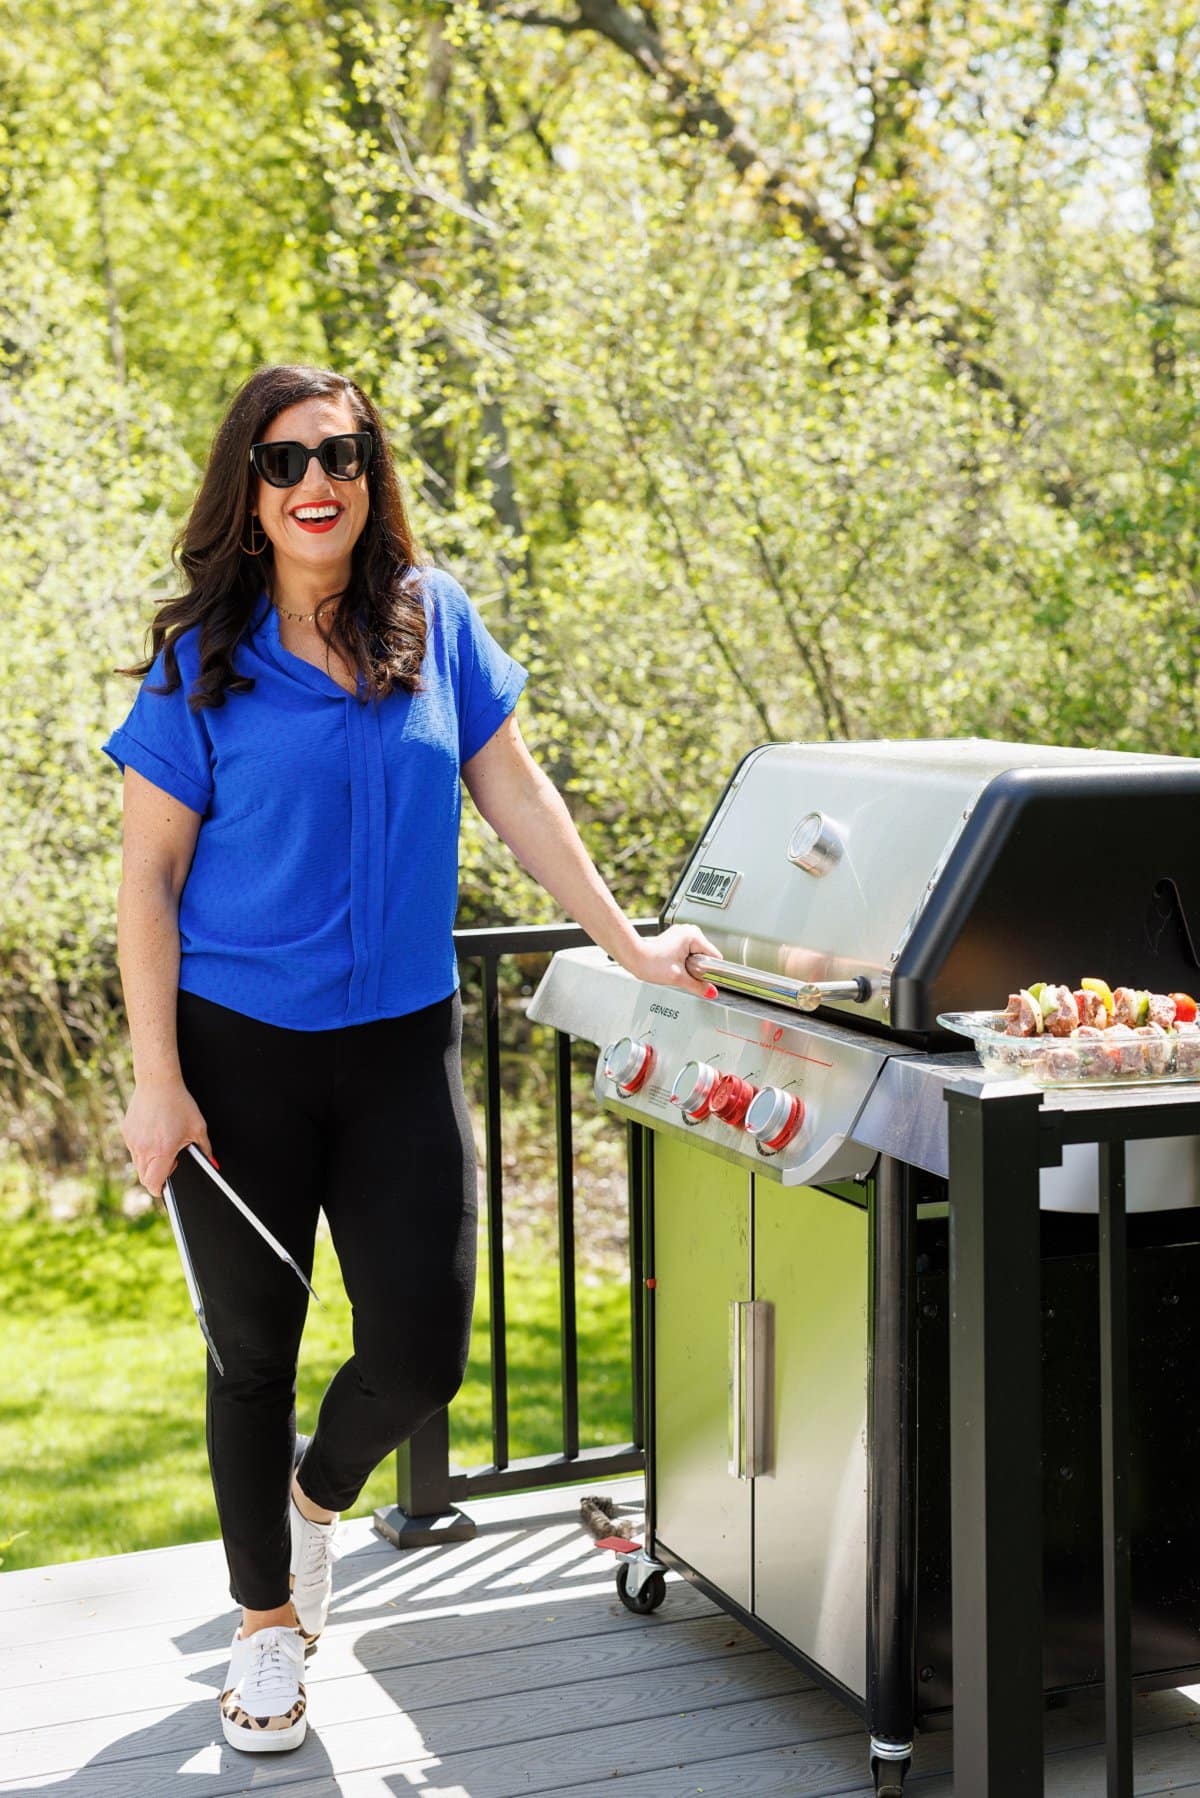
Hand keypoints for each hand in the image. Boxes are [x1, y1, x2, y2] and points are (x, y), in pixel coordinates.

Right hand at [122, 1080, 216, 1199]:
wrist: (157, 1083)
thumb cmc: (179, 1103)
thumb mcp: (198, 1127)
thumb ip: (205, 1150)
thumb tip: (212, 1164)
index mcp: (162, 1151)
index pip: (154, 1183)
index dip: (160, 1190)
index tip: (167, 1189)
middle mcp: (144, 1149)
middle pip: (144, 1178)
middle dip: (156, 1177)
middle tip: (171, 1164)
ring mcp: (132, 1141)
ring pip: (138, 1164)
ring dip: (150, 1164)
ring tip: (164, 1146)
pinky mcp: (127, 1133)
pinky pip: (134, 1150)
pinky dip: (143, 1150)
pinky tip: (155, 1135)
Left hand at [624, 924, 722, 997]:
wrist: (633, 957)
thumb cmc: (650, 962)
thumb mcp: (678, 978)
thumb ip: (698, 986)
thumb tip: (711, 992)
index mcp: (693, 935)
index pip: (714, 956)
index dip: (711, 971)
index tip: (703, 978)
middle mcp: (689, 931)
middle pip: (706, 956)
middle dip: (699, 967)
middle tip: (683, 972)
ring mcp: (681, 934)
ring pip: (697, 955)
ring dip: (691, 965)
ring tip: (676, 967)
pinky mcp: (675, 939)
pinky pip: (688, 952)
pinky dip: (684, 961)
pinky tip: (674, 964)